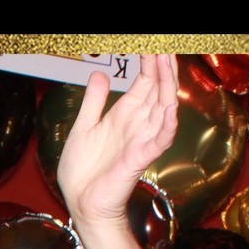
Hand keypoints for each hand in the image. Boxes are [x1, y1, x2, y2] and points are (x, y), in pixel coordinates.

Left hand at [55, 54, 179, 232]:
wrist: (80, 203)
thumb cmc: (83, 172)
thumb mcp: (83, 127)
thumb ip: (93, 101)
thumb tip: (100, 74)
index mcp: (124, 115)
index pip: (145, 83)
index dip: (150, 63)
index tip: (151, 44)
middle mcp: (137, 125)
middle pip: (158, 90)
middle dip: (163, 67)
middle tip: (164, 46)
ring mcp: (141, 141)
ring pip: (163, 109)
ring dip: (167, 86)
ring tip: (168, 62)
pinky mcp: (139, 159)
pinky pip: (159, 141)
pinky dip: (166, 126)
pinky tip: (168, 110)